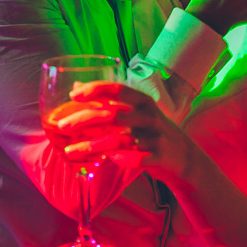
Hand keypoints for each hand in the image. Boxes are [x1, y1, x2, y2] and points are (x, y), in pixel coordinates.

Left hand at [62, 81, 193, 180]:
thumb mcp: (135, 110)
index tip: (73, 95)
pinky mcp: (159, 157)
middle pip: (111, 115)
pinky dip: (119, 159)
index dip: (95, 90)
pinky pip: (135, 159)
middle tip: (61, 126)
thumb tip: (76, 86)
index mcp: (142, 100)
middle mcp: (149, 115)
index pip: (117, 89)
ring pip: (117, 140)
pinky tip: (104, 161)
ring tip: (69, 151)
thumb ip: (108, 99)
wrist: (186, 157)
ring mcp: (155, 136)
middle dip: (83, 120)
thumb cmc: (152, 130)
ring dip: (90, 146)